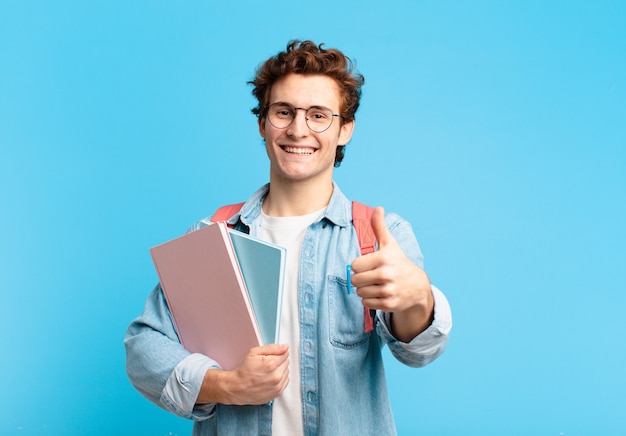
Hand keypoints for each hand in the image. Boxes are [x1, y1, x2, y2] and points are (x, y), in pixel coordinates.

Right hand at [198, 344, 289, 405]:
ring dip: (280, 370)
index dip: (278, 352)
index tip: (272, 355)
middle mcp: (276, 376)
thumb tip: (285, 347)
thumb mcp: (254, 353)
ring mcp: (277, 386)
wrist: (237, 388)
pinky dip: (280, 379)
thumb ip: (272, 348)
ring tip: (268, 372)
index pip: (285, 353)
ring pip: (287, 372)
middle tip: (267, 364)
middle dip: (279, 361)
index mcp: (271, 364)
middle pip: (287, 362)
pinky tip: (270, 378)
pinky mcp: (278, 393)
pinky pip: (285, 381)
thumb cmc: (244, 371)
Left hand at [350, 207, 433, 340]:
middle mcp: (386, 274)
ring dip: (365, 290)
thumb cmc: (399, 262)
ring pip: (359, 293)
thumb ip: (379, 227)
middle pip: (355, 280)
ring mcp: (388, 290)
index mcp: (383, 258)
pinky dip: (370, 300)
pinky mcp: (388, 304)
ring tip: (376, 285)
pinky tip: (380, 294)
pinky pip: (366, 303)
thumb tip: (378, 208)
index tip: (370, 265)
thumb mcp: (390, 244)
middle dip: (361, 279)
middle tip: (372, 276)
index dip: (360, 265)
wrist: (417, 286)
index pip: (354, 265)